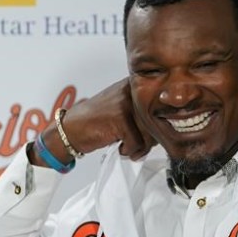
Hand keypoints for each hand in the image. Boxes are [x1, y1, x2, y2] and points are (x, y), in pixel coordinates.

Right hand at [35, 79, 153, 165]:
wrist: (71, 128)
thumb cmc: (99, 122)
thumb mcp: (124, 111)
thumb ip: (145, 115)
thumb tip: (166, 130)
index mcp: (135, 84)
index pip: (160, 107)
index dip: (156, 126)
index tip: (145, 134)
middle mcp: (131, 89)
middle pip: (157, 121)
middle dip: (149, 140)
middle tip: (137, 146)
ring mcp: (126, 102)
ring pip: (150, 133)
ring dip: (141, 147)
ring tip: (127, 147)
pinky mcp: (120, 118)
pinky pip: (137, 143)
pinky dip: (129, 151)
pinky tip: (118, 147)